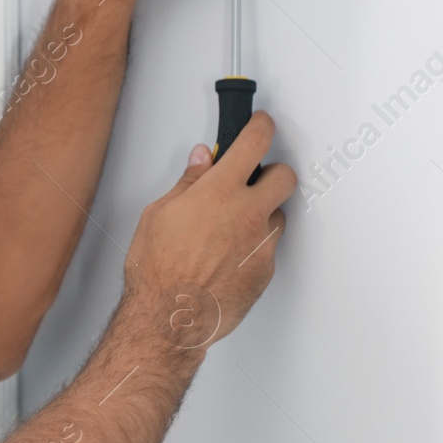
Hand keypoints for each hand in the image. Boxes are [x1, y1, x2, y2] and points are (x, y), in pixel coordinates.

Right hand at [122, 113, 295, 350]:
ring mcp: (261, 244)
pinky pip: (269, 248)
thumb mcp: (159, 214)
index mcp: (219, 192)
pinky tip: (229, 257)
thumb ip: (188, 183)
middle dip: (273, 173)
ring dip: (263, 214)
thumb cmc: (157, 270)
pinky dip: (255, 247)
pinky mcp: (266, 271)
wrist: (170, 318)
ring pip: (279, 215)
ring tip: (233, 228)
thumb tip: (202, 160)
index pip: (254, 143)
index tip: (262, 124)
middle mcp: (247, 214)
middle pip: (285, 177)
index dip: (262, 127)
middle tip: (255, 180)